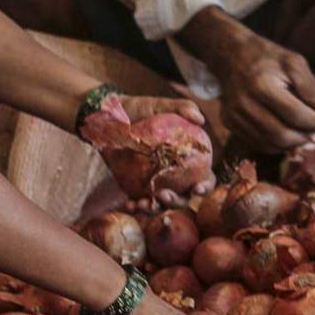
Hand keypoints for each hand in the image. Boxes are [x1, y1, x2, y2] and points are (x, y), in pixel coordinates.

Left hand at [81, 93, 213, 209]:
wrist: (109, 116)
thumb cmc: (140, 109)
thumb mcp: (159, 105)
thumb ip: (182, 107)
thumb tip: (201, 119)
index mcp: (188, 160)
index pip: (204, 177)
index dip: (205, 186)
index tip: (198, 188)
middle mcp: (175, 176)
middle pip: (183, 196)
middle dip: (176, 201)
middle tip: (164, 196)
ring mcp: (156, 184)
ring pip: (160, 204)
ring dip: (155, 209)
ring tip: (143, 204)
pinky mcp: (136, 188)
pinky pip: (139, 202)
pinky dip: (135, 207)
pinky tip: (129, 205)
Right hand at [209, 32, 314, 153]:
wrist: (231, 55)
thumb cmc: (268, 57)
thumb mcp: (294, 63)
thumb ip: (314, 90)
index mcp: (262, 85)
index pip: (295, 114)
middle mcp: (244, 104)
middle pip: (282, 134)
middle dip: (306, 137)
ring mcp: (234, 116)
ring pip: (271, 144)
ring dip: (294, 143)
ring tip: (307, 134)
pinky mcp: (230, 124)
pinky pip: (259, 144)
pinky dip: (279, 144)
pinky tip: (290, 134)